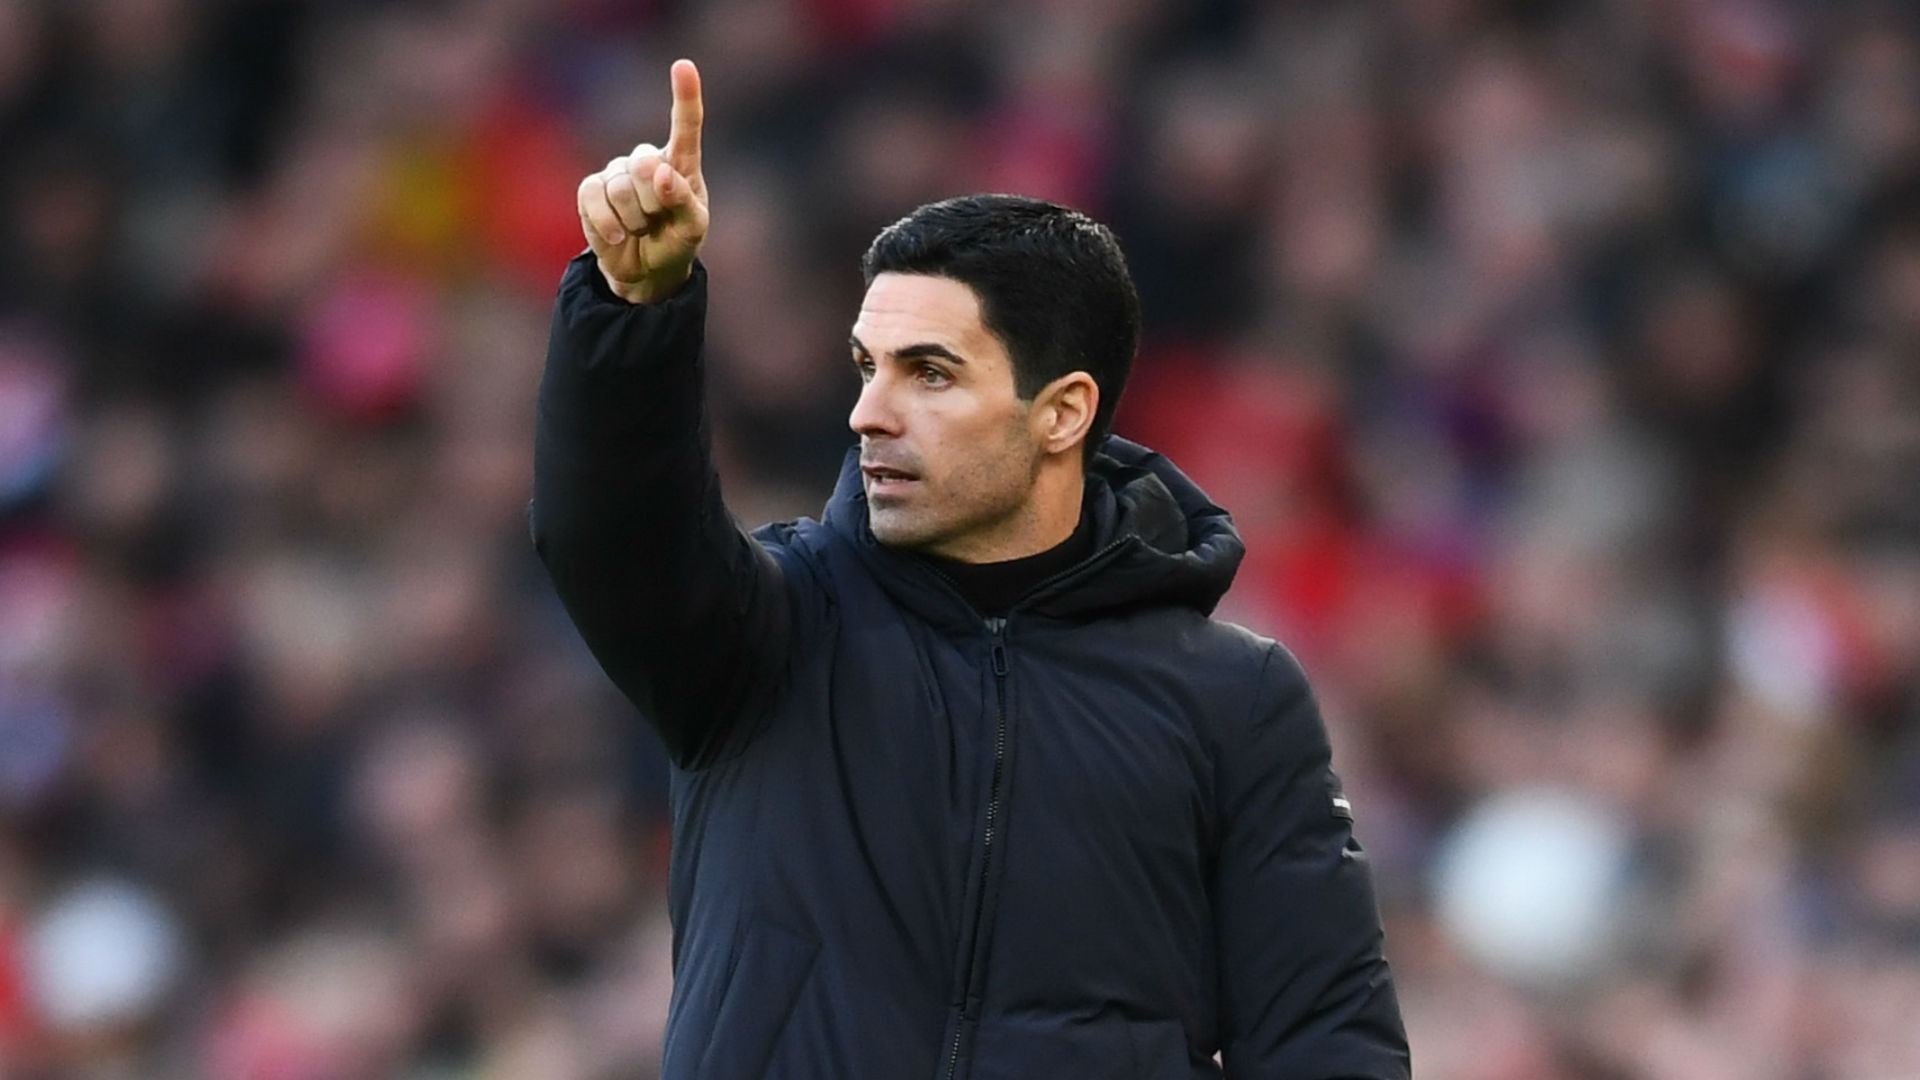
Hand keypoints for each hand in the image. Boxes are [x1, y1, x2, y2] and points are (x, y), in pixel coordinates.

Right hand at [577, 59, 707, 303]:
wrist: (644, 271)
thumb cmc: (676, 243)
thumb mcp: (692, 229)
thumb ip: (683, 200)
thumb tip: (661, 172)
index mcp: (681, 163)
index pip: (685, 126)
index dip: (685, 96)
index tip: (683, 66)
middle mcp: (648, 159)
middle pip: (646, 165)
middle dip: (654, 202)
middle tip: (659, 220)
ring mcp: (616, 171)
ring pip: (620, 187)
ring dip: (634, 219)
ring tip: (641, 229)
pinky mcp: (591, 189)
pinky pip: (594, 198)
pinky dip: (608, 224)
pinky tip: (618, 236)